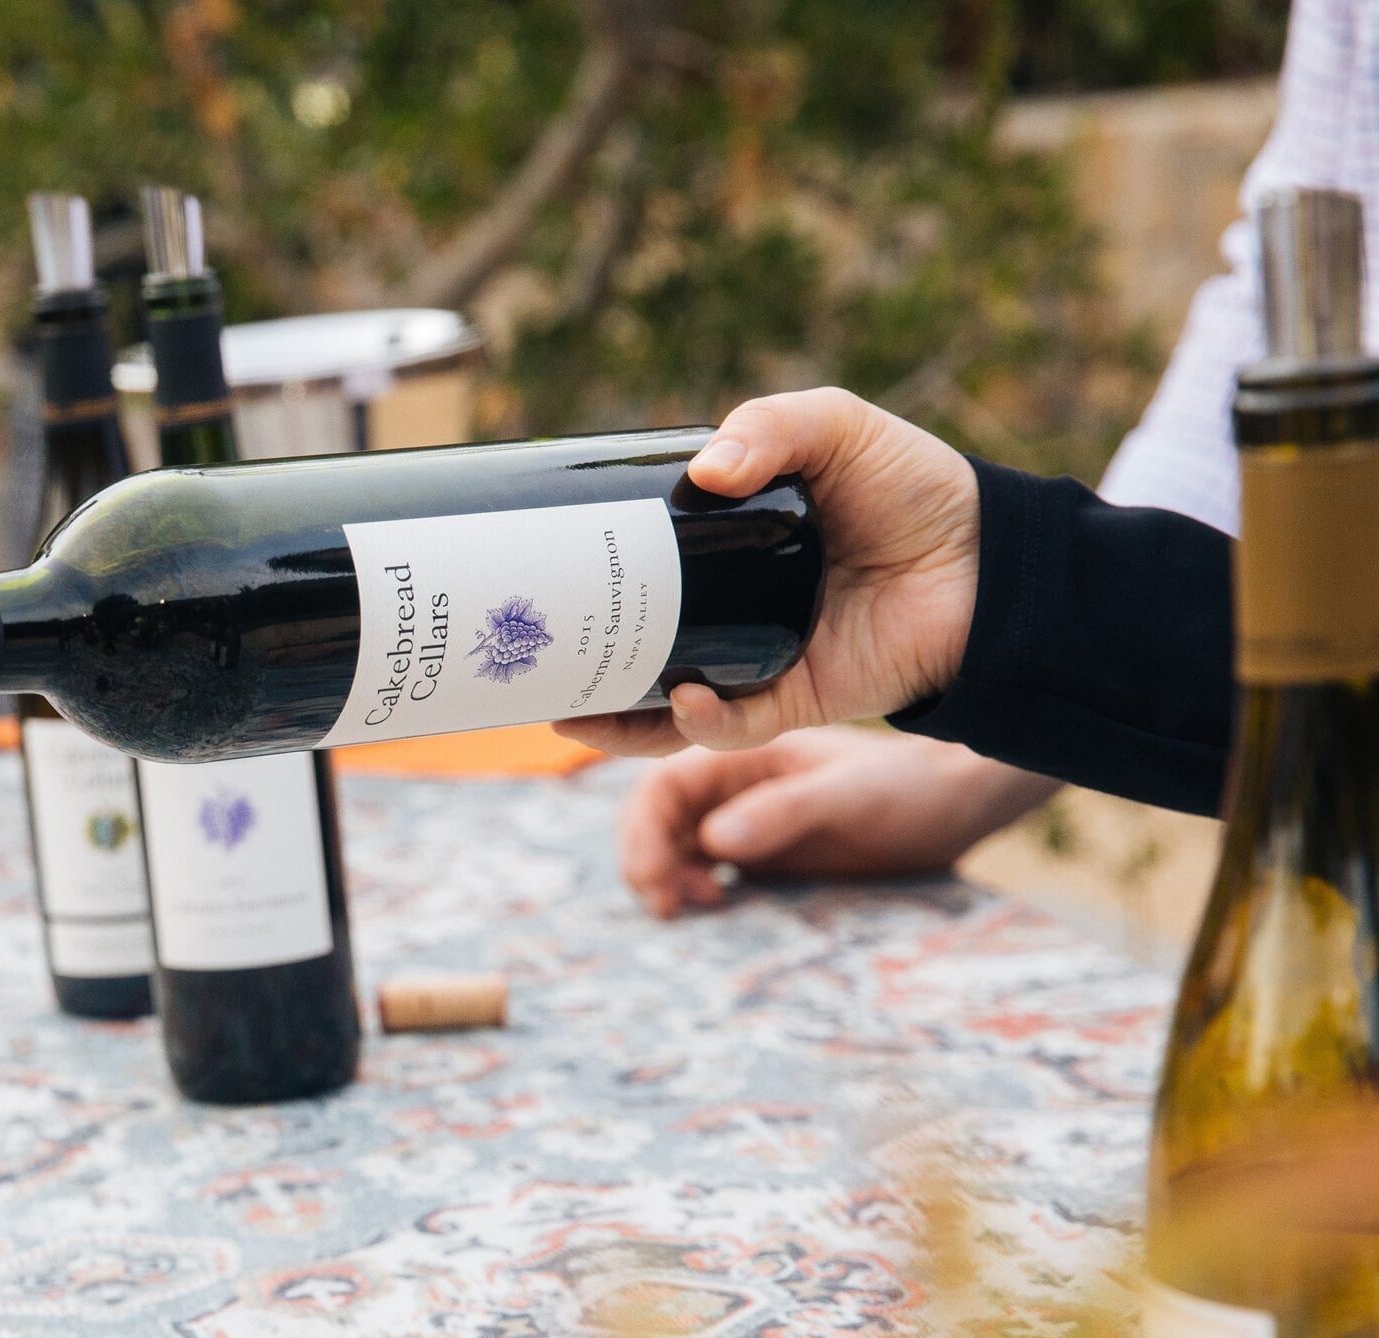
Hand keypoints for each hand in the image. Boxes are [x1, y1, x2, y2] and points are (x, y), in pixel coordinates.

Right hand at [554, 388, 979, 757]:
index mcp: (726, 550)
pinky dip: (702, 721)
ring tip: (571, 715)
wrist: (995, 562)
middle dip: (576, 664)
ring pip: (667, 705)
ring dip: (617, 719)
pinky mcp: (797, 699)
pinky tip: (683, 698)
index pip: (639, 566)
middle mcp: (731, 609)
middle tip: (526, 656)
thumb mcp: (835, 427)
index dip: (585, 575)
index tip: (534, 572)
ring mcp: (758, 658)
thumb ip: (768, 427)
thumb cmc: (918, 488)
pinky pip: (734, 725)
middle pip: (635, 644)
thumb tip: (704, 474)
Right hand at [619, 727, 1058, 918]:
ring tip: (685, 908)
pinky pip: (704, 866)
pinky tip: (714, 904)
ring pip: (674, 845)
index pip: (662, 785)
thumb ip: (783, 812)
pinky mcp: (762, 849)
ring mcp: (745, 816)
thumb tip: (714, 841)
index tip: (653, 880)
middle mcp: (733, 783)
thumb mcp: (847, 797)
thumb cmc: (908, 788)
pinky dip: (692, 887)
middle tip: (662, 906)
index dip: (642, 832)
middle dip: (645, 859)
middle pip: (656, 817)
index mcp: (742, 753)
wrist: (957, 806)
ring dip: (664, 876)